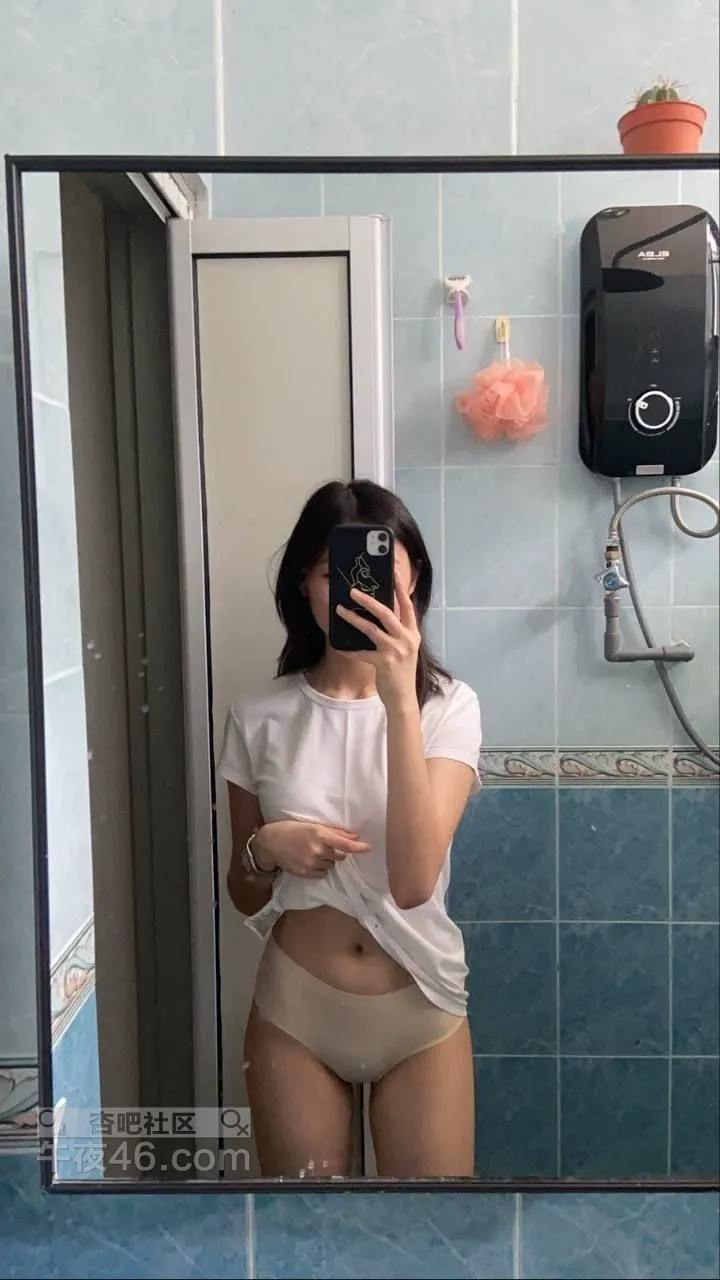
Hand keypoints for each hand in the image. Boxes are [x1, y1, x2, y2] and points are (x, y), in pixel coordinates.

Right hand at [253, 820, 370, 877]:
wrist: (270, 843)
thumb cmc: (292, 830)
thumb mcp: (312, 826)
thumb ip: (334, 832)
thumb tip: (354, 837)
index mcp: (319, 834)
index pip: (344, 843)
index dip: (358, 847)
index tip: (368, 848)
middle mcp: (317, 849)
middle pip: (340, 855)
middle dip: (336, 851)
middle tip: (324, 846)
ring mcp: (311, 863)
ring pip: (331, 865)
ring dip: (328, 860)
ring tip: (314, 853)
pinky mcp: (306, 873)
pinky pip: (323, 873)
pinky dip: (321, 868)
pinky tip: (310, 861)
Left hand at [336, 573, 419, 708]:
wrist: (403, 698)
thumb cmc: (401, 672)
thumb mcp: (405, 648)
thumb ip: (397, 632)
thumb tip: (380, 612)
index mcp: (413, 633)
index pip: (408, 605)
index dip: (401, 588)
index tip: (393, 571)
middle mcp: (407, 639)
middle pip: (387, 613)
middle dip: (368, 600)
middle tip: (353, 590)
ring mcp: (396, 651)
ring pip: (371, 629)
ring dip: (353, 618)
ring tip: (340, 610)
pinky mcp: (384, 663)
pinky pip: (360, 653)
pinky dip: (348, 650)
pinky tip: (338, 646)